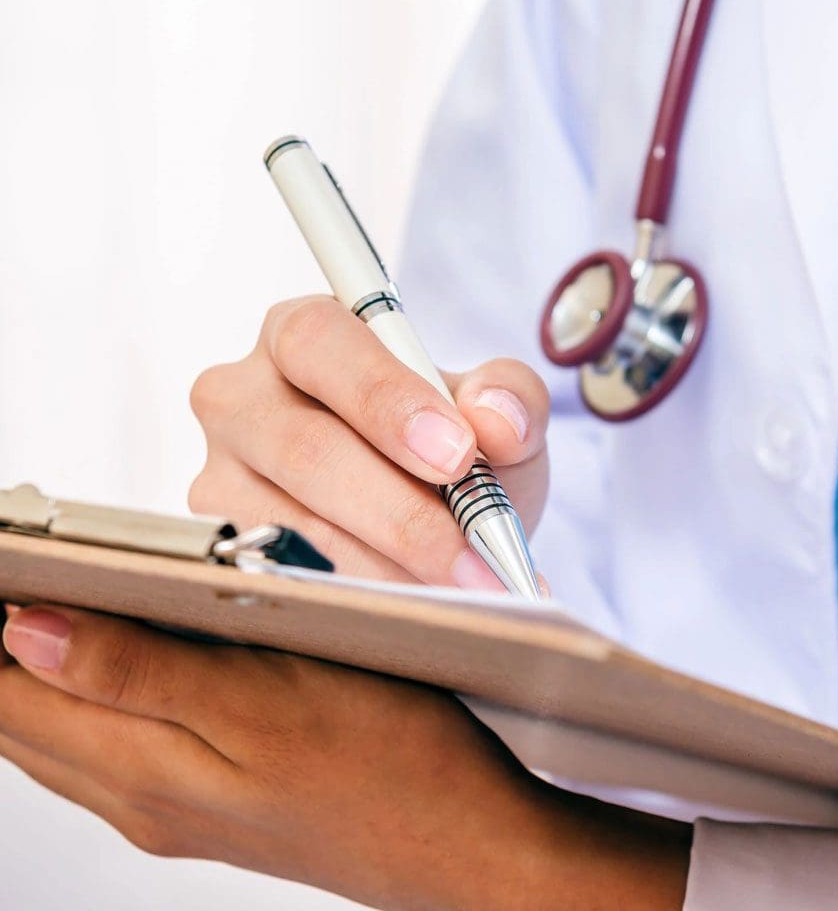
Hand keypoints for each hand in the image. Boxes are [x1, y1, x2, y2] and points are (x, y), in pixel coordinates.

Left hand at [0, 606, 690, 909]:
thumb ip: (140, 674)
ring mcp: (176, 809)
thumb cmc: (392, 764)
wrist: (464, 843)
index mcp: (149, 769)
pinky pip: (109, 753)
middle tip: (17, 570)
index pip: (10, 694)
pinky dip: (84, 700)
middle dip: (1, 647)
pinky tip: (110, 665)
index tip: (4, 558)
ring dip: (33, 673)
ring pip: (60, 739)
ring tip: (44, 602)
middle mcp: (145, 799)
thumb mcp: (267, 704)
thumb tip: (30, 632)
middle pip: (21, 721)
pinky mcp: (211, 805)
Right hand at [188, 296, 550, 589]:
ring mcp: (220, 472)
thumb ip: (509, 397)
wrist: (420, 512)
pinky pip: (284, 579)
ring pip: (294, 528)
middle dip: (402, 513)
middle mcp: (242, 397)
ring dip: (388, 571)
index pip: (320, 343)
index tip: (457, 454)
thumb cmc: (446, 446)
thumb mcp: (490, 410)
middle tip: (476, 560)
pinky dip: (358, 600)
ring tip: (466, 595)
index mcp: (300, 335)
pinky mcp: (222, 541)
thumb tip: (494, 419)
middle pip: (305, 449)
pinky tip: (416, 609)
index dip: (385, 398)